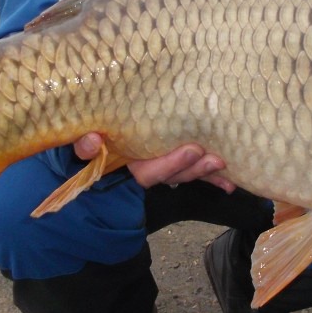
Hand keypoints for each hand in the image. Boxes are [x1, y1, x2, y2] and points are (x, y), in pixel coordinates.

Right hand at [73, 133, 234, 192]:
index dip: (170, 165)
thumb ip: (83, 144)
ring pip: (185, 173)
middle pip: (172, 175)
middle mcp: (144, 167)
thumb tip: (91, 140)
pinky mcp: (174, 159)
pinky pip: (192, 168)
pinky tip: (230, 182)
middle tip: (215, 159)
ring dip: (205, 173)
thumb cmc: (93, 130)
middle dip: (194, 169)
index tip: (192, 150)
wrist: (97, 130)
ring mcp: (160, 165)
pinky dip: (211, 176)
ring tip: (225, 166)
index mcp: (124, 162)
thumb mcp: (81, 139)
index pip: (148, 171)